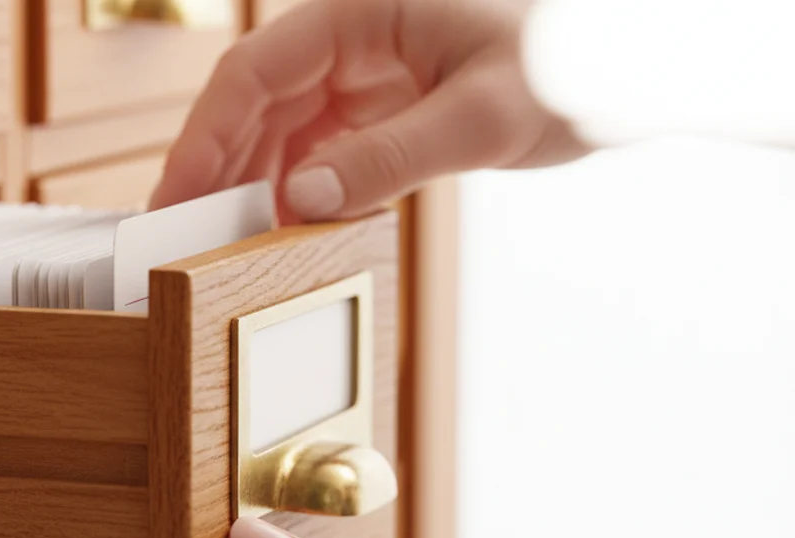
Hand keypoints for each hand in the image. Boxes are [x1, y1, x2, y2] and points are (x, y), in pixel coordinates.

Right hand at [149, 0, 591, 222]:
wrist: (640, 61)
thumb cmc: (575, 58)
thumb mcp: (485, 114)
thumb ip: (391, 157)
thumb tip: (302, 200)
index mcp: (363, 11)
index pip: (254, 73)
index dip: (204, 137)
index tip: (174, 198)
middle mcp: (357, 35)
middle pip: (258, 100)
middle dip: (219, 166)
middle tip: (186, 236)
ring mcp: (373, 67)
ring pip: (287, 124)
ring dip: (258, 179)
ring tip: (229, 238)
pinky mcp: (393, 100)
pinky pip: (328, 142)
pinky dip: (306, 184)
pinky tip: (295, 222)